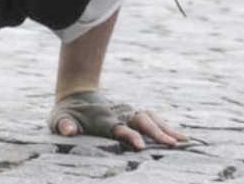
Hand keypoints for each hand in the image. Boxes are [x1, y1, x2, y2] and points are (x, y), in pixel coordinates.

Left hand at [50, 90, 187, 150]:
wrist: (77, 95)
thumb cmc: (68, 113)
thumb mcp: (59, 120)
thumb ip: (64, 125)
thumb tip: (69, 131)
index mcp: (104, 119)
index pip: (121, 129)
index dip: (131, 137)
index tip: (141, 147)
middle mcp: (120, 114)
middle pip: (143, 122)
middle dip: (157, 133)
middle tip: (172, 144)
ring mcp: (128, 112)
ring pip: (152, 119)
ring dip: (167, 129)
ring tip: (184, 140)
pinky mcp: (133, 114)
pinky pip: (154, 119)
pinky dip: (167, 127)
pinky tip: (181, 136)